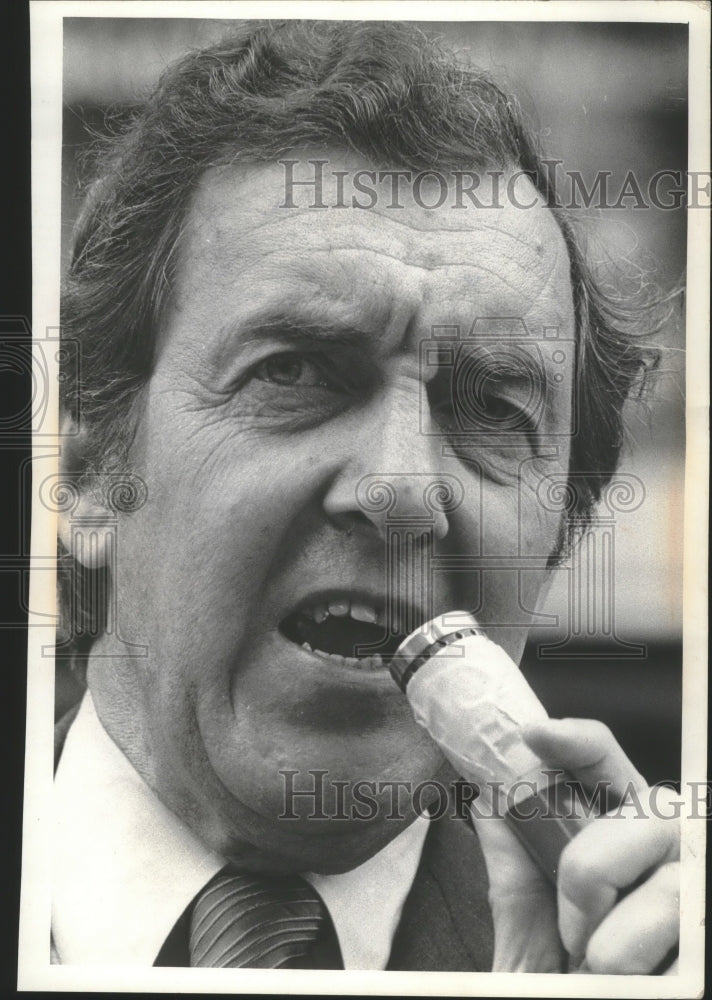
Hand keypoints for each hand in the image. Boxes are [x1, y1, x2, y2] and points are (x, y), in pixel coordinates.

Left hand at [470, 718, 679, 973]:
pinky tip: (632, 977)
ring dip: (620, 934)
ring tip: (596, 966)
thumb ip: (514, 861)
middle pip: (653, 808)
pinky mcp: (703, 942)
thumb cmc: (557, 972)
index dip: (574, 740)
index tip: (532, 737)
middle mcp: (665, 854)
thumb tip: (488, 796)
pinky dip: (647, 961)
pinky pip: (691, 936)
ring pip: (674, 879)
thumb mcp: (529, 921)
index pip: (605, 760)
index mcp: (617, 832)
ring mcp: (693, 897)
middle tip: (571, 925)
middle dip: (596, 865)